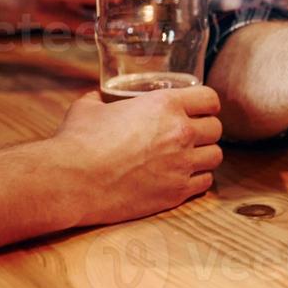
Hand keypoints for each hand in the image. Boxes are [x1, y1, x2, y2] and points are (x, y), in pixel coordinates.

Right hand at [54, 86, 223, 225]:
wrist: (71, 181)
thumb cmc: (77, 141)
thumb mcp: (89, 107)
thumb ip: (100, 98)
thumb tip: (98, 95)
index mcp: (165, 104)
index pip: (210, 98)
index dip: (207, 104)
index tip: (201, 109)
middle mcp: (180, 132)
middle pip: (216, 128)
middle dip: (206, 130)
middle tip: (192, 135)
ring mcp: (181, 164)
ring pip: (215, 156)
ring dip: (205, 155)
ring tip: (191, 157)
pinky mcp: (175, 192)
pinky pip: (204, 183)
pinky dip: (197, 179)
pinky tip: (184, 177)